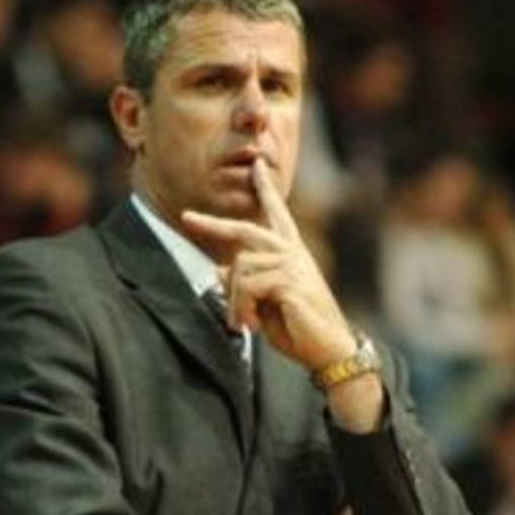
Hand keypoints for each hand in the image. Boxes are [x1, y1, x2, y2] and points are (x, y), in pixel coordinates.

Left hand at [181, 158, 354, 371]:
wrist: (329, 350)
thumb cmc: (297, 326)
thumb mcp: (264, 302)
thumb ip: (244, 283)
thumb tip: (217, 270)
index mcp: (289, 252)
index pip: (276, 213)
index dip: (265, 188)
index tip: (257, 164)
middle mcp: (291, 252)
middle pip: (245, 230)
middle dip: (213, 224)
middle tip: (186, 217)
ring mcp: (292, 264)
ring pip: (240, 267)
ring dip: (234, 300)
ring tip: (242, 322)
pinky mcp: (290, 281)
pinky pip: (248, 285)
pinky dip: (241, 307)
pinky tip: (251, 323)